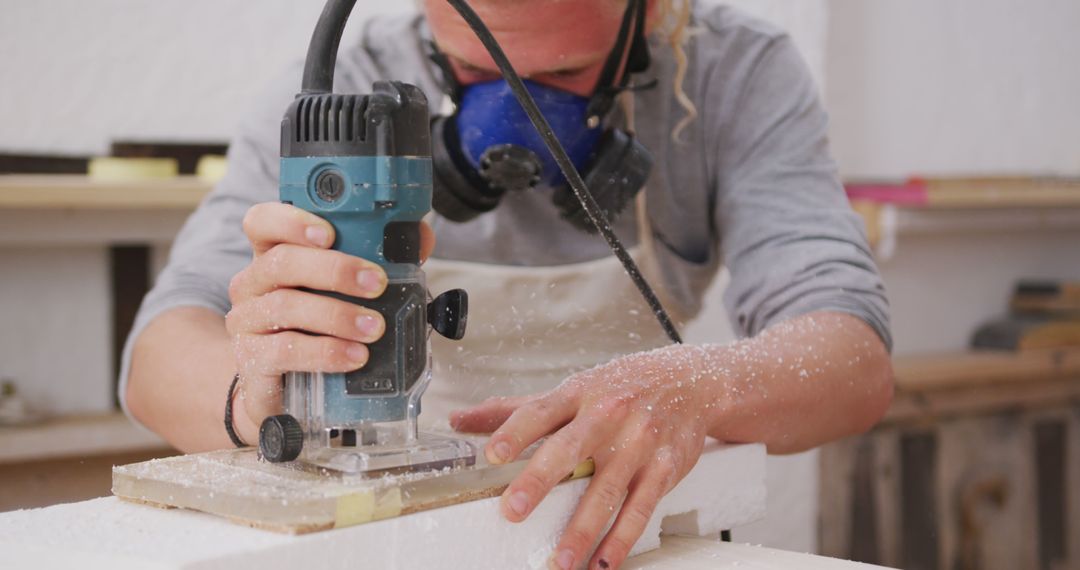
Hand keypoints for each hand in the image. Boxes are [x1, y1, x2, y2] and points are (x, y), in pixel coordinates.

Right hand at [225, 203, 433, 442]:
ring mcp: (247, 322)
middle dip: (335, 270)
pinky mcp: (251, 360)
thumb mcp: (346, 292)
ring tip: (374, 327)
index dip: (291, 222)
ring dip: (337, 315)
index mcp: (273, 257)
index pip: (263, 223)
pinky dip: (325, 352)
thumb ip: (380, 260)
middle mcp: (253, 284)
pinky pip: (285, 351)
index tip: (329, 233)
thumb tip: (419, 236)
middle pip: (282, 262)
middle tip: (376, 282)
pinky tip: (354, 356)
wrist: (284, 391)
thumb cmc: (318, 329)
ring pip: (285, 307)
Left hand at [450, 345, 715, 569]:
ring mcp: (639, 442)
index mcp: (579, 393)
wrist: (691, 382)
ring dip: (583, 529)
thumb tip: (461, 421)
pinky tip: (605, 561)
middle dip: (540, 480)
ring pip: (607, 489)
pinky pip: (642, 508)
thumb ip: (515, 408)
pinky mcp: (665, 467)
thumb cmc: (621, 388)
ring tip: (560, 560)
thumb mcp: (572, 389)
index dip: (515, 431)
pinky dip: (623, 538)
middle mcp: (608, 415)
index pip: (540, 410)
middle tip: (513, 511)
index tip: (492, 454)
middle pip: (569, 448)